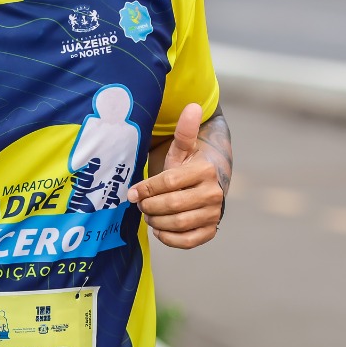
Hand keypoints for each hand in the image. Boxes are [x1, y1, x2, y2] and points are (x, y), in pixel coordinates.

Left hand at [128, 103, 225, 249]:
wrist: (207, 187)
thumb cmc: (187, 167)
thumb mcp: (182, 149)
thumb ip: (184, 131)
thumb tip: (191, 105)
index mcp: (204, 170)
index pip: (169, 181)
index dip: (147, 189)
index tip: (132, 192)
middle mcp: (214, 193)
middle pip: (172, 205)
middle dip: (149, 206)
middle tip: (139, 205)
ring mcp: (214, 214)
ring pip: (178, 223)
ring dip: (156, 221)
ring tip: (148, 214)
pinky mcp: (211, 230)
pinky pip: (187, 241)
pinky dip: (169, 238)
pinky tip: (159, 228)